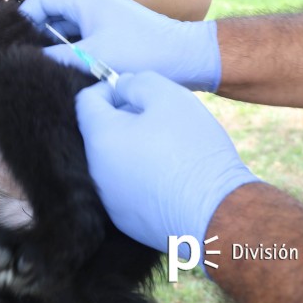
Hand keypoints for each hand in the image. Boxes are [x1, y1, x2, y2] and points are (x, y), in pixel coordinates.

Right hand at [20, 0, 221, 91]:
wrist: (189, 58)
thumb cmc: (144, 53)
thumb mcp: (93, 58)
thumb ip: (56, 59)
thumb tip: (27, 64)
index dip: (24, 19)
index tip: (16, 45)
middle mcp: (93, 4)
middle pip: (52, 15)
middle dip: (38, 37)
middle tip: (29, 61)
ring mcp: (104, 19)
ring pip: (67, 31)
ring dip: (57, 49)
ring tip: (49, 71)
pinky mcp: (114, 36)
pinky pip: (83, 41)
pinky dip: (73, 55)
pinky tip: (71, 76)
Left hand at [75, 72, 258, 258]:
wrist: (217, 213)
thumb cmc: (192, 150)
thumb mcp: (168, 97)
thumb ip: (137, 82)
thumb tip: (122, 87)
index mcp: (100, 138)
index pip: (85, 101)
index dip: (110, 89)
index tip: (135, 92)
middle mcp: (95, 171)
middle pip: (99, 132)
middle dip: (123, 119)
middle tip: (158, 120)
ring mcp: (108, 199)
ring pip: (113, 161)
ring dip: (132, 148)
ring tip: (168, 149)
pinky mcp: (125, 220)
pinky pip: (126, 187)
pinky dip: (140, 177)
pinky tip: (169, 177)